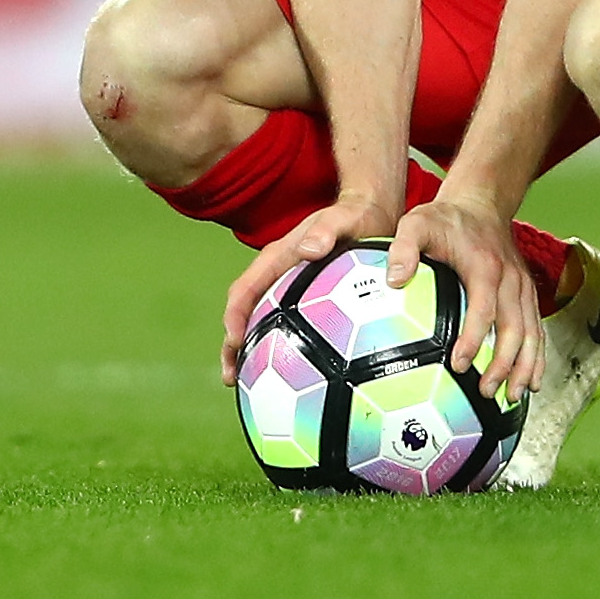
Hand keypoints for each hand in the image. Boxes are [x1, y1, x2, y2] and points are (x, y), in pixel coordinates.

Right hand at [216, 193, 398, 385]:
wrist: (369, 212)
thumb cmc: (356, 216)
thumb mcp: (343, 218)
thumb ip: (326, 230)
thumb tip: (308, 249)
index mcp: (278, 256)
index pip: (246, 287)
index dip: (235, 315)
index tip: (233, 340)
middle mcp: (277, 274)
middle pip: (245, 311)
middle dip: (233, 343)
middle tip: (230, 376)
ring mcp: (289, 288)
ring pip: (261, 321)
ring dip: (251, 350)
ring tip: (248, 386)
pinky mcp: (305, 300)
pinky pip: (286, 325)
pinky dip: (278, 348)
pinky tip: (291, 376)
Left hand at [385, 193, 541, 403]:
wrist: (481, 203)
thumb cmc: (446, 217)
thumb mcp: (416, 223)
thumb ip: (403, 249)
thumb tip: (393, 280)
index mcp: (484, 266)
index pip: (483, 309)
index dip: (473, 339)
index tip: (459, 364)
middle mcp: (510, 279)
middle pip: (514, 328)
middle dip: (504, 364)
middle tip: (487, 392)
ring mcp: (522, 287)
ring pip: (532, 333)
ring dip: (525, 366)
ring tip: (512, 396)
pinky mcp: (526, 293)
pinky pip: (537, 328)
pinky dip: (537, 356)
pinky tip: (531, 380)